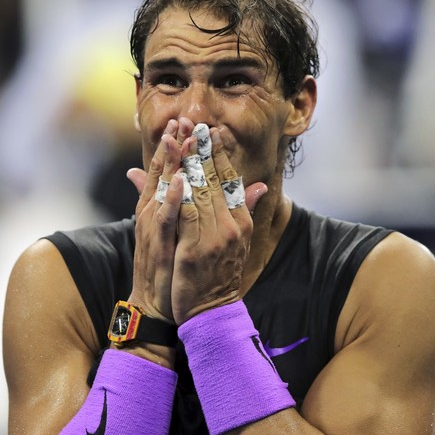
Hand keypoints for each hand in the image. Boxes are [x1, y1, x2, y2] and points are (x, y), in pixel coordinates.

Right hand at [124, 119, 182, 322]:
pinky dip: (171, 199)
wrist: (158, 307)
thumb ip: (180, 207)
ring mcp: (154, 231)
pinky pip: (166, 219)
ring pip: (162, 191)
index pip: (167, 172)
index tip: (185, 123)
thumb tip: (183, 183)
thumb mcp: (174, 234)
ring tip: (179, 138)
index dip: (175, 147)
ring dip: (170, 164)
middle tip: (183, 119)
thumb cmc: (169, 270)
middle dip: (173, 146)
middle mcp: (153, 216)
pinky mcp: (159, 246)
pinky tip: (179, 180)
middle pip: (163, 175)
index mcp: (158, 211)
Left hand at [170, 125, 266, 323]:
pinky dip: (179, 195)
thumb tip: (261, 185)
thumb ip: (245, 209)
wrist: (211, 312)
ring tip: (178, 138)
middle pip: (214, 180)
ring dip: (186, 163)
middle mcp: (231, 226)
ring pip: (199, 192)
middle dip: (202, 149)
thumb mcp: (237, 240)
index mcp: (241, 221)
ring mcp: (214, 238)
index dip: (220, 153)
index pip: (230, 179)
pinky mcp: (195, 250)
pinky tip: (173, 176)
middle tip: (193, 122)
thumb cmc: (218, 275)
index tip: (212, 130)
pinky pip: (185, 217)